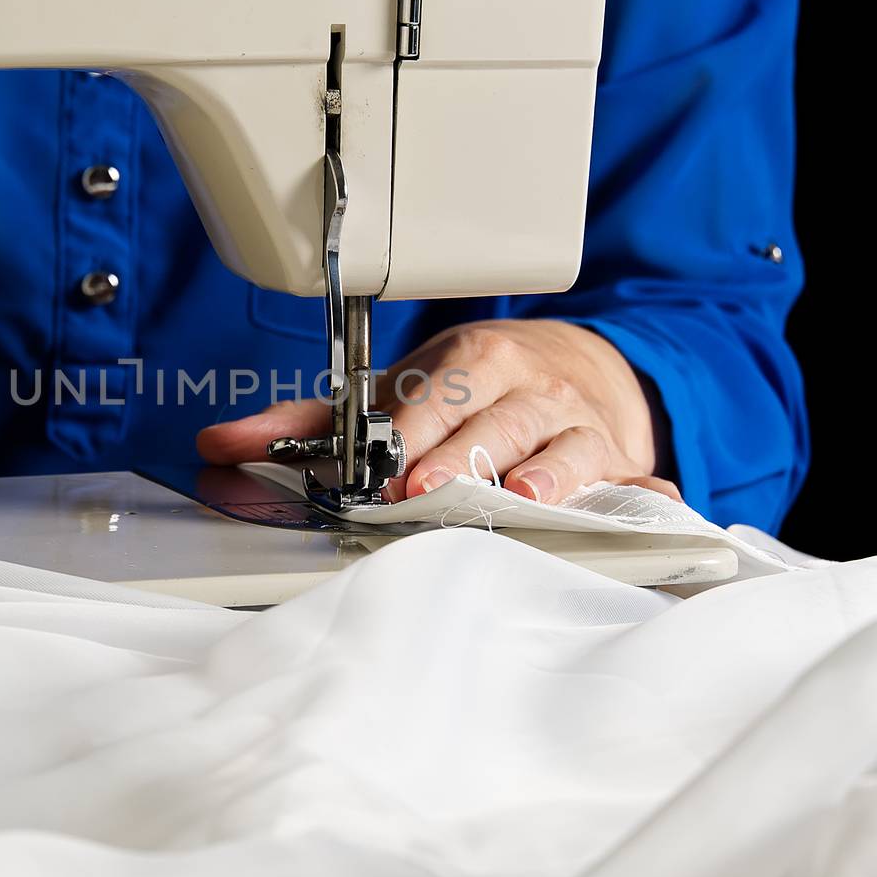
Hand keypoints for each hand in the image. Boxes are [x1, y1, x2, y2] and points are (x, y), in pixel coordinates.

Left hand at [196, 320, 679, 504]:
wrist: (573, 365)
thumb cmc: (471, 388)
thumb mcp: (397, 392)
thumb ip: (312, 424)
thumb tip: (222, 445)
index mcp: (472, 364)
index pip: (439, 393)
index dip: (412, 428)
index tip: (387, 463)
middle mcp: (531, 390)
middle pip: (498, 420)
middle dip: (463, 454)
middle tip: (428, 490)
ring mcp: (580, 427)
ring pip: (567, 448)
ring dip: (545, 476)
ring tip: (519, 501)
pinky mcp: (621, 465)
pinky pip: (640, 483)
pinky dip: (649, 499)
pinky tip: (654, 512)